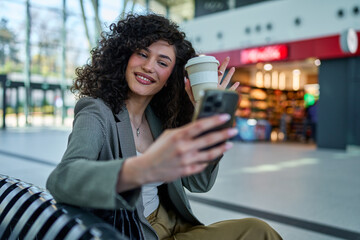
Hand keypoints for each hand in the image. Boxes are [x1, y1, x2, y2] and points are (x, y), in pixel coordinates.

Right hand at [117, 114, 237, 191]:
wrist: (147, 168)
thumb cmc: (158, 150)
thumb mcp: (168, 135)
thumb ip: (184, 131)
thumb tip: (200, 127)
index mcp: (179, 136)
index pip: (200, 125)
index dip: (215, 120)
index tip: (225, 116)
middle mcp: (184, 147)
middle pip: (209, 139)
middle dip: (224, 134)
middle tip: (234, 130)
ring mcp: (187, 160)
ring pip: (210, 154)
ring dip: (222, 148)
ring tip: (229, 144)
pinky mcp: (187, 171)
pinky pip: (203, 165)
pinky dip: (210, 160)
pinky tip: (216, 155)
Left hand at [184, 56, 239, 105]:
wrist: (202, 112)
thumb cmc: (197, 104)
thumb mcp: (192, 96)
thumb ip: (188, 88)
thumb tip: (186, 79)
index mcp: (208, 83)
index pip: (211, 73)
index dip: (214, 67)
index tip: (216, 61)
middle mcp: (214, 85)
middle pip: (220, 74)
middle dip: (224, 65)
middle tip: (227, 58)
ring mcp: (219, 90)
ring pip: (226, 80)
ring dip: (230, 74)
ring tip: (233, 68)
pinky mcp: (222, 96)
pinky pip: (229, 91)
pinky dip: (234, 87)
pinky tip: (237, 83)